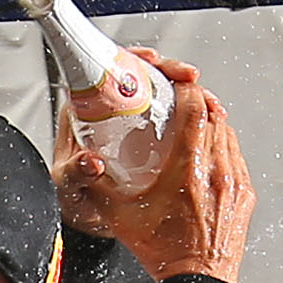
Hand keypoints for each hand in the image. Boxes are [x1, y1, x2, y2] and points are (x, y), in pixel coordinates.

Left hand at [51, 47, 201, 236]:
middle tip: (189, 78)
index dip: (132, 60)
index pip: (111, 72)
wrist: (90, 222)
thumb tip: (92, 163)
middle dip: (171, 73)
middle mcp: (113, 113)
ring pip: (164, 98)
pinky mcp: (153, 141)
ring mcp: (135, 126)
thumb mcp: (70, 186)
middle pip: (145, 79)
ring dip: (190, 95)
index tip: (152, 61)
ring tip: (209, 102)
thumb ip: (76, 173)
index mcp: (87, 112)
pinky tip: (212, 123)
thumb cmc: (75, 200)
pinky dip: (196, 120)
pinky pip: (176, 122)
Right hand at [55, 49, 255, 282]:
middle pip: (214, 116)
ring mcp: (235, 182)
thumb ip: (98, 186)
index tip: (175, 83)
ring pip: (228, 134)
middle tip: (182, 98)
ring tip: (194, 121)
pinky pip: (236, 157)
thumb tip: (85, 165)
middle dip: (198, 101)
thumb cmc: (165, 253)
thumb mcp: (120, 216)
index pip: (195, 109)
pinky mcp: (244, 194)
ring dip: (212, 123)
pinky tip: (208, 151)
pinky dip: (223, 146)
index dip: (185, 89)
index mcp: (187, 169)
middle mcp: (216, 171)